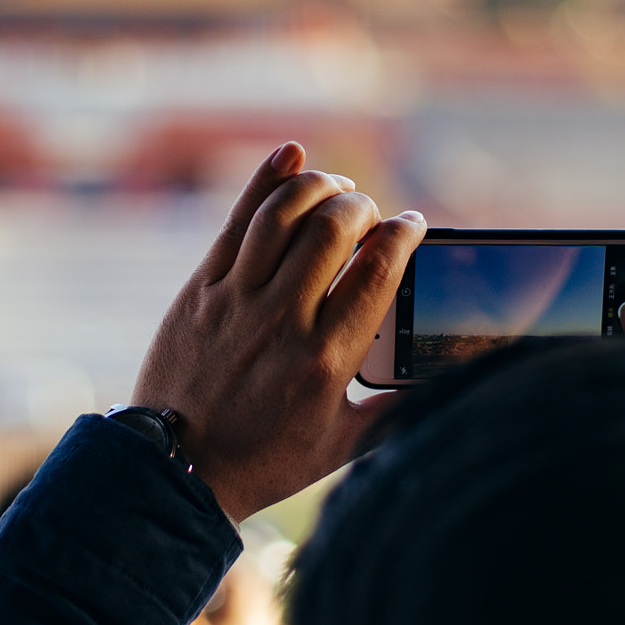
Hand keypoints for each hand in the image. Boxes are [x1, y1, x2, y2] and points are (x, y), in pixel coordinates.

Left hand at [133, 142, 424, 521]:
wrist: (177, 471)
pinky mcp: (201, 291)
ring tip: (336, 189)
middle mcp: (282, 323)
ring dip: (318, 187)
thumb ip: (396, 411)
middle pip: (333, 230)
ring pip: (283, 215)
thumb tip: (446, 384)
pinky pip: (236, 221)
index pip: (378, 272)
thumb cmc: (264, 462)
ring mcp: (236, 301)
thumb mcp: (342, 445)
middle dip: (362, 206)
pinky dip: (265, 179)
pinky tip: (291, 154)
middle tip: (370, 214)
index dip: (404, 234)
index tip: (412, 224)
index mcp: (326, 362)